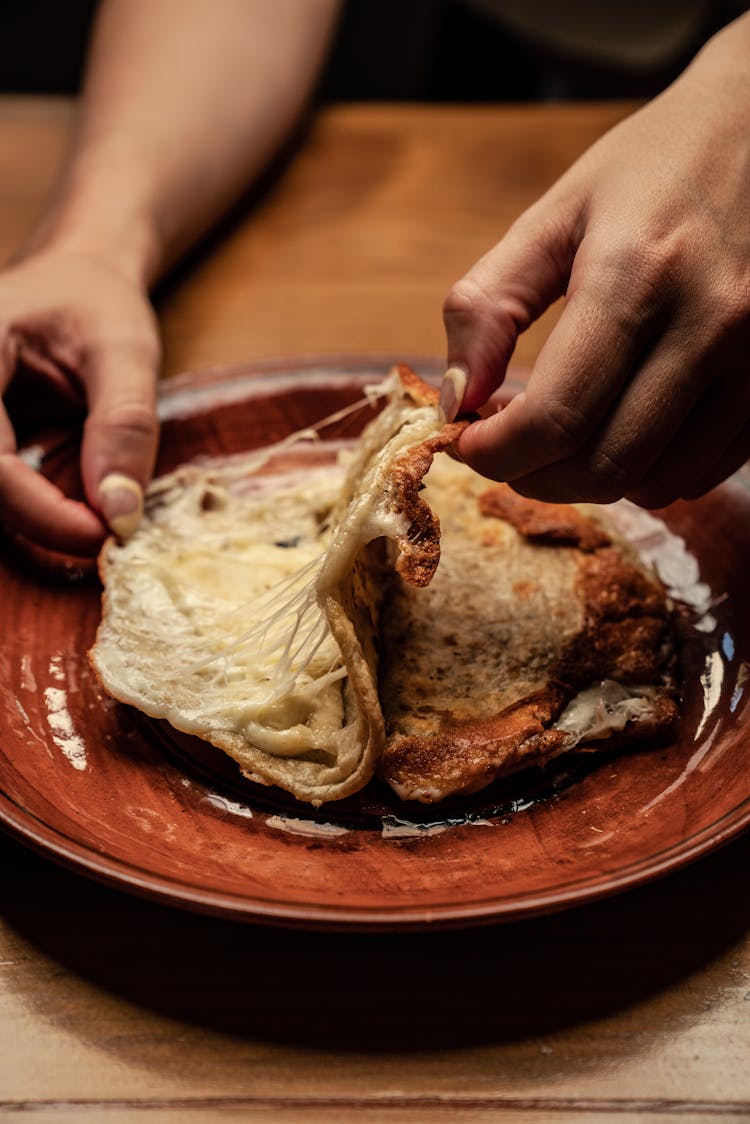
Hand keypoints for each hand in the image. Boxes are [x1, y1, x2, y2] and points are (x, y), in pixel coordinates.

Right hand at [0, 248, 159, 553]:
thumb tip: (119, 515)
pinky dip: (32, 503)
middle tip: (103, 532)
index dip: (40, 511)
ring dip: (34, 515)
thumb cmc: (96, 301)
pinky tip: (72, 500)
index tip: (102, 534)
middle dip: (38, 519)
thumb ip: (124, 426)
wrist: (75, 275)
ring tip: (92, 512)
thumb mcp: (126, 350)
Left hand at [442, 17, 749, 507]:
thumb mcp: (555, 216)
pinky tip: (623, 431)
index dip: (495, 454)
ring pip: (658, 481)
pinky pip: (706, 469)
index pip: (554, 417)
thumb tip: (456, 400)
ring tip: (563, 441)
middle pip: (605, 465)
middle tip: (507, 452)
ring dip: (593, 481)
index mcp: (636, 275)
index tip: (466, 446)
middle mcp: (708, 323)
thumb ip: (489, 307)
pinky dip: (650, 472)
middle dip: (537, 477)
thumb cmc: (652, 167)